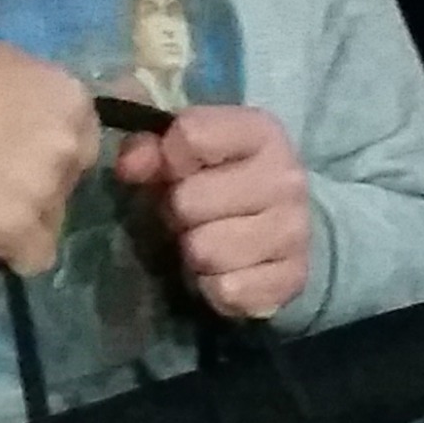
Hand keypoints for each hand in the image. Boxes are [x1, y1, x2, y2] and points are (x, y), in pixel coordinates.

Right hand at [0, 42, 99, 274]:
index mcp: (71, 97)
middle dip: (39, 184)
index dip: (50, 149)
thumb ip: (36, 96)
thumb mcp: (4, 64)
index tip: (17, 153)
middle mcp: (70, 142)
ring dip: (20, 218)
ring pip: (52, 221)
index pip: (85, 140)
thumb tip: (38, 121)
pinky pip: (34, 258)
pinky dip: (9, 251)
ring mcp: (47, 187)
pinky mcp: (19, 228)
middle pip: (71, 181)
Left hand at [114, 106, 310, 320]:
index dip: (168, 156)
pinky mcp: (294, 278)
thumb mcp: (183, 153)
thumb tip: (128, 166)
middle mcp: (287, 177)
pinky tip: (224, 270)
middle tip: (191, 214)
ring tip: (207, 239)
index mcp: (261, 131)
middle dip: (178, 212)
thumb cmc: (220, 181)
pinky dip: (214, 288)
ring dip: (194, 253)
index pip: (190, 135)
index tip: (175, 168)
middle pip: (188, 200)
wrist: (279, 228)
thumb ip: (148, 149)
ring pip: (204, 251)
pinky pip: (226, 291)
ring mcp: (295, 230)